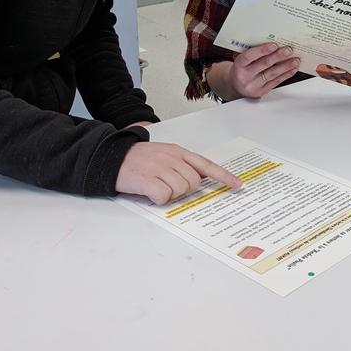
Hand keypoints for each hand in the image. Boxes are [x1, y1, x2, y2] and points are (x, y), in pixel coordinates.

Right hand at [115, 142, 241, 204]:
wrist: (112, 156)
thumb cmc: (139, 159)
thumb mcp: (163, 155)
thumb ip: (182, 164)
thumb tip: (200, 180)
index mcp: (177, 152)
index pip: (205, 164)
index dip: (222, 176)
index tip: (237, 185)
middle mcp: (171, 158)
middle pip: (193, 183)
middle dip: (184, 189)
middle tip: (167, 185)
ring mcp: (159, 168)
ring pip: (180, 190)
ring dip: (169, 194)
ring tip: (155, 186)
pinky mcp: (147, 180)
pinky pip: (163, 196)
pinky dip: (158, 199)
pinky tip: (149, 191)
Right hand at [209, 42, 300, 100]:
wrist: (235, 86)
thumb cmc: (241, 68)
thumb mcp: (241, 59)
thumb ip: (252, 52)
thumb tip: (270, 40)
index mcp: (239, 65)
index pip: (250, 56)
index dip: (262, 50)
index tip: (274, 45)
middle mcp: (245, 76)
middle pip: (264, 64)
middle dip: (278, 56)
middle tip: (288, 50)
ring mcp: (253, 85)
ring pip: (272, 74)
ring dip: (286, 66)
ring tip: (295, 60)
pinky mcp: (261, 92)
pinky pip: (276, 82)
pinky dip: (285, 75)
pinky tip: (292, 69)